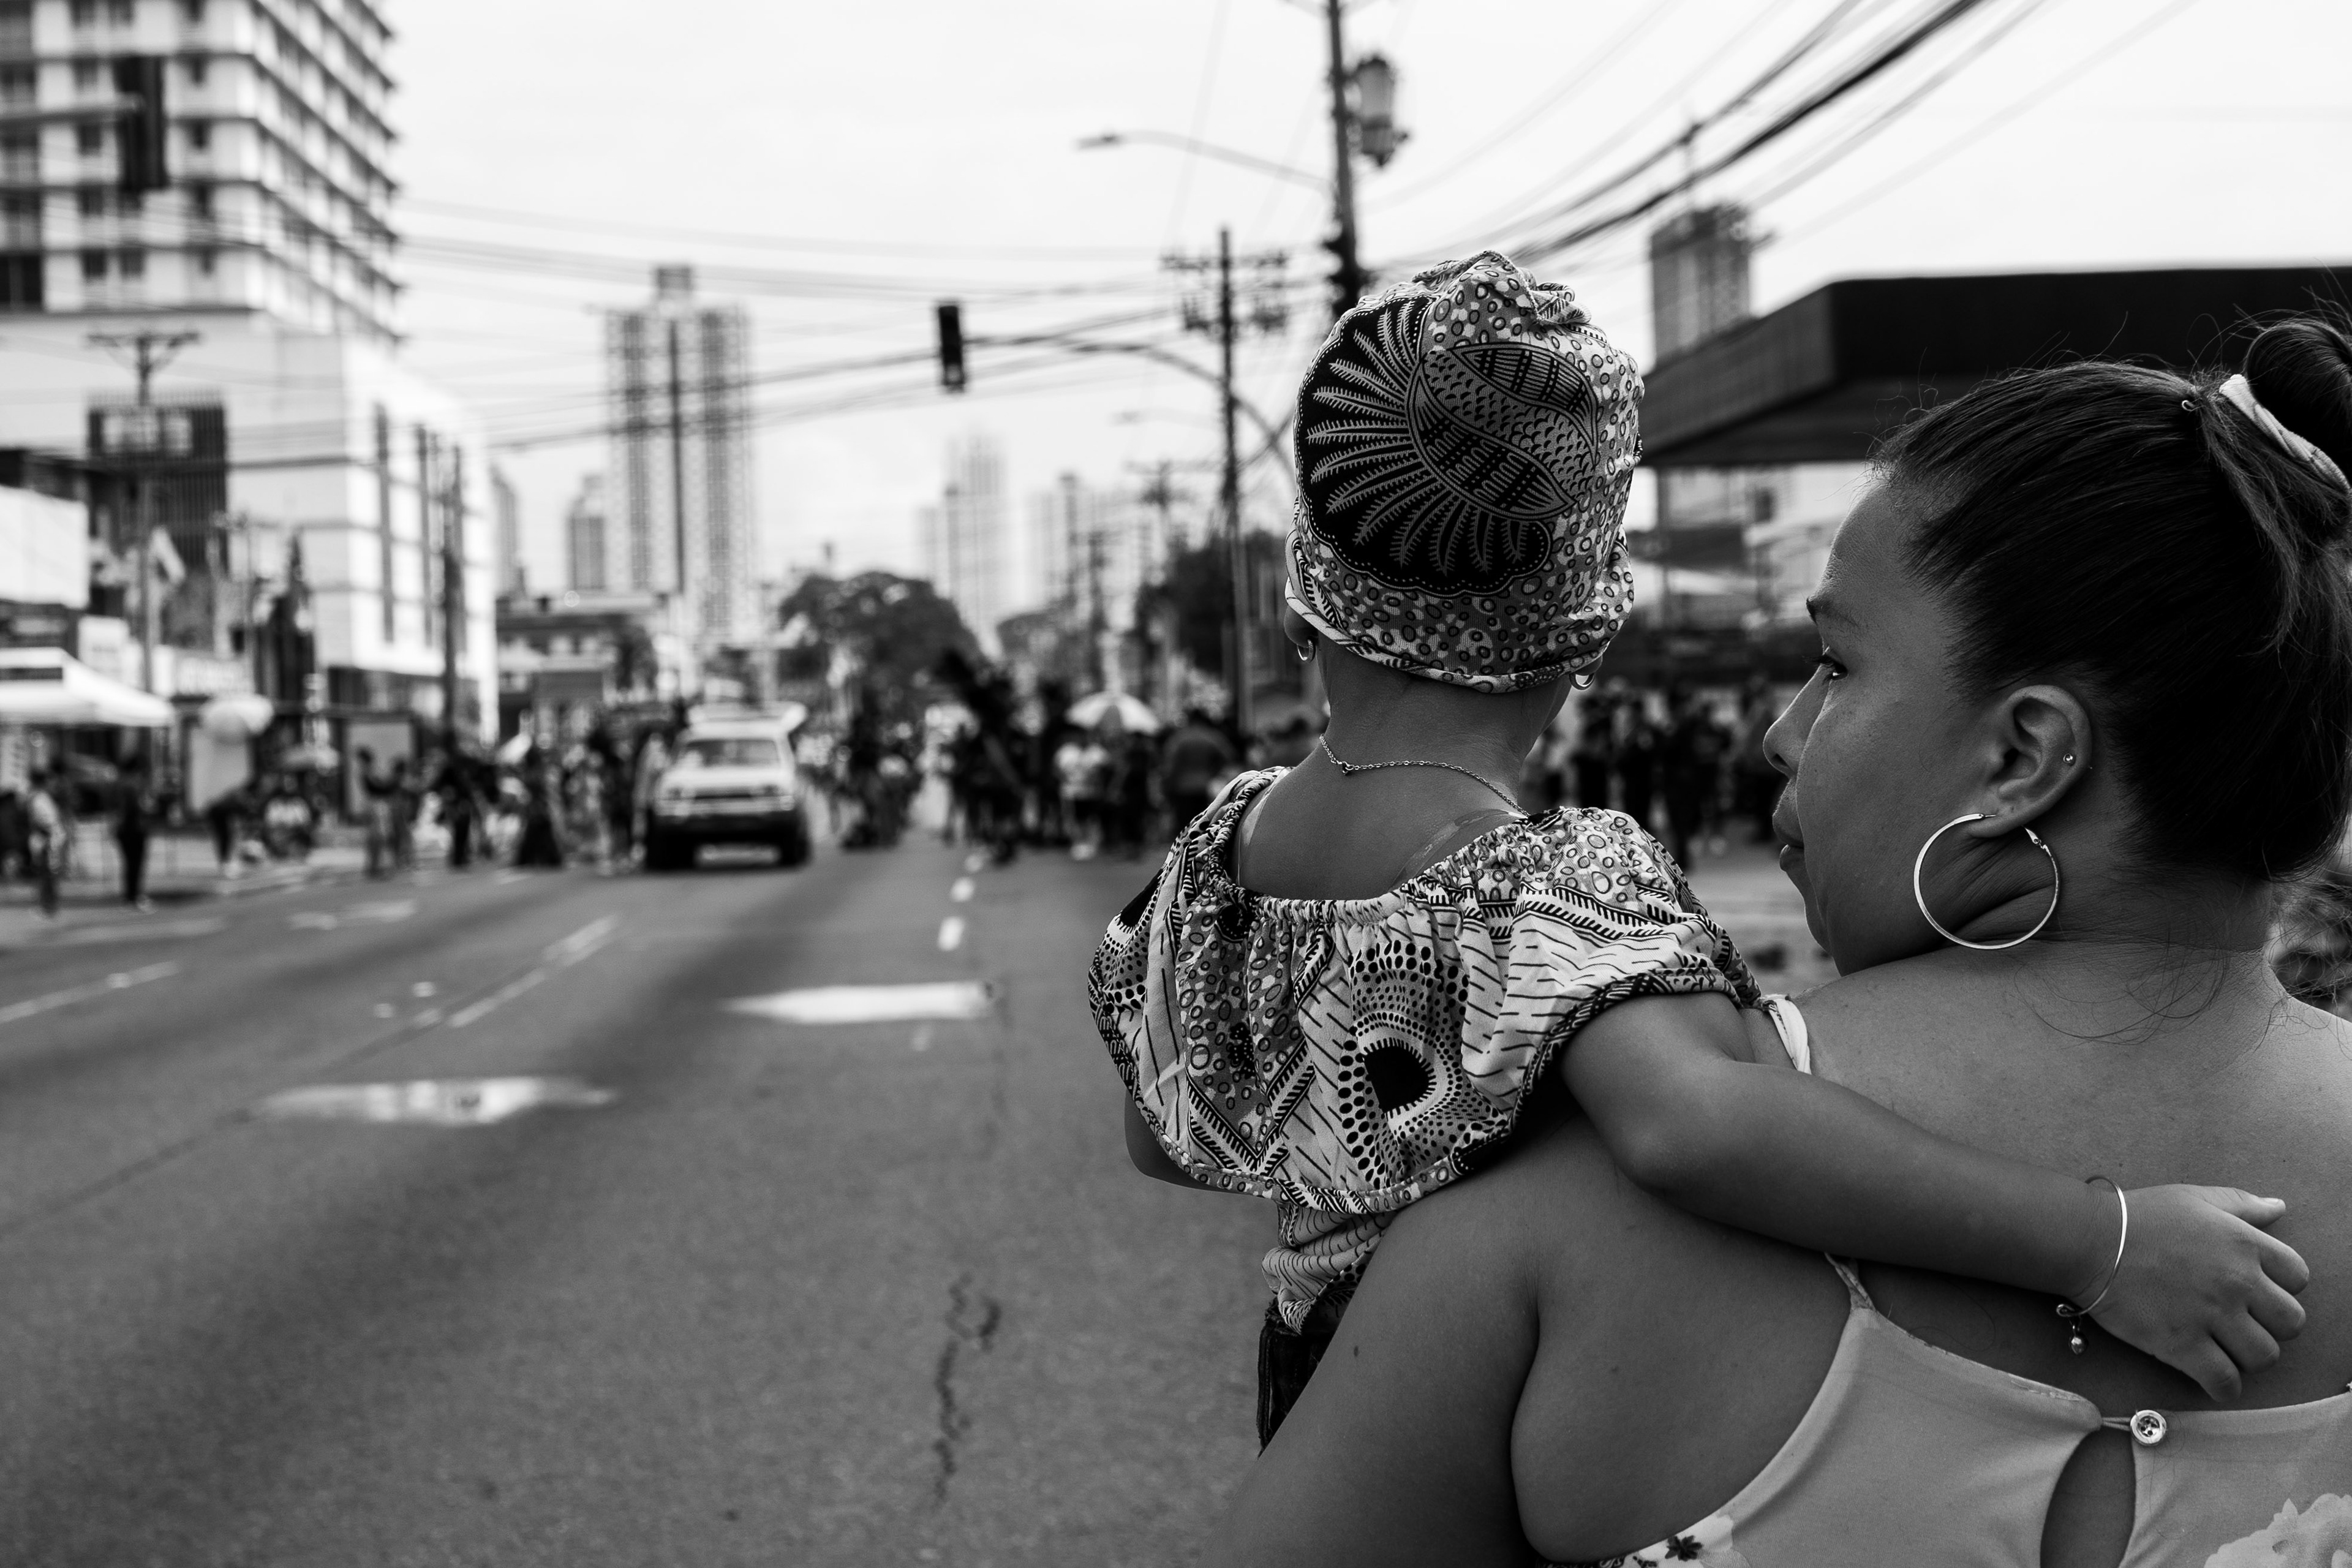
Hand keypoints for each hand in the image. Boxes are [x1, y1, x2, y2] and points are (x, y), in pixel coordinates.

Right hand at [2087, 1185, 2308, 1400]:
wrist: (2089, 1242)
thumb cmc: (2140, 1217)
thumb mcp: (2195, 1199)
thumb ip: (2242, 1205)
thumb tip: (2279, 1208)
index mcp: (2244, 1244)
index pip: (2299, 1277)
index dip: (2283, 1286)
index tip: (2260, 1291)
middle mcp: (2237, 1282)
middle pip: (2291, 1322)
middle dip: (2274, 1325)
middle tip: (2246, 1322)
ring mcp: (2211, 1317)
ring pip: (2264, 1356)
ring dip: (2250, 1356)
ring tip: (2228, 1349)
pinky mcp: (2183, 1346)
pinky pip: (2225, 1382)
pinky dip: (2225, 1387)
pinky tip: (2214, 1378)